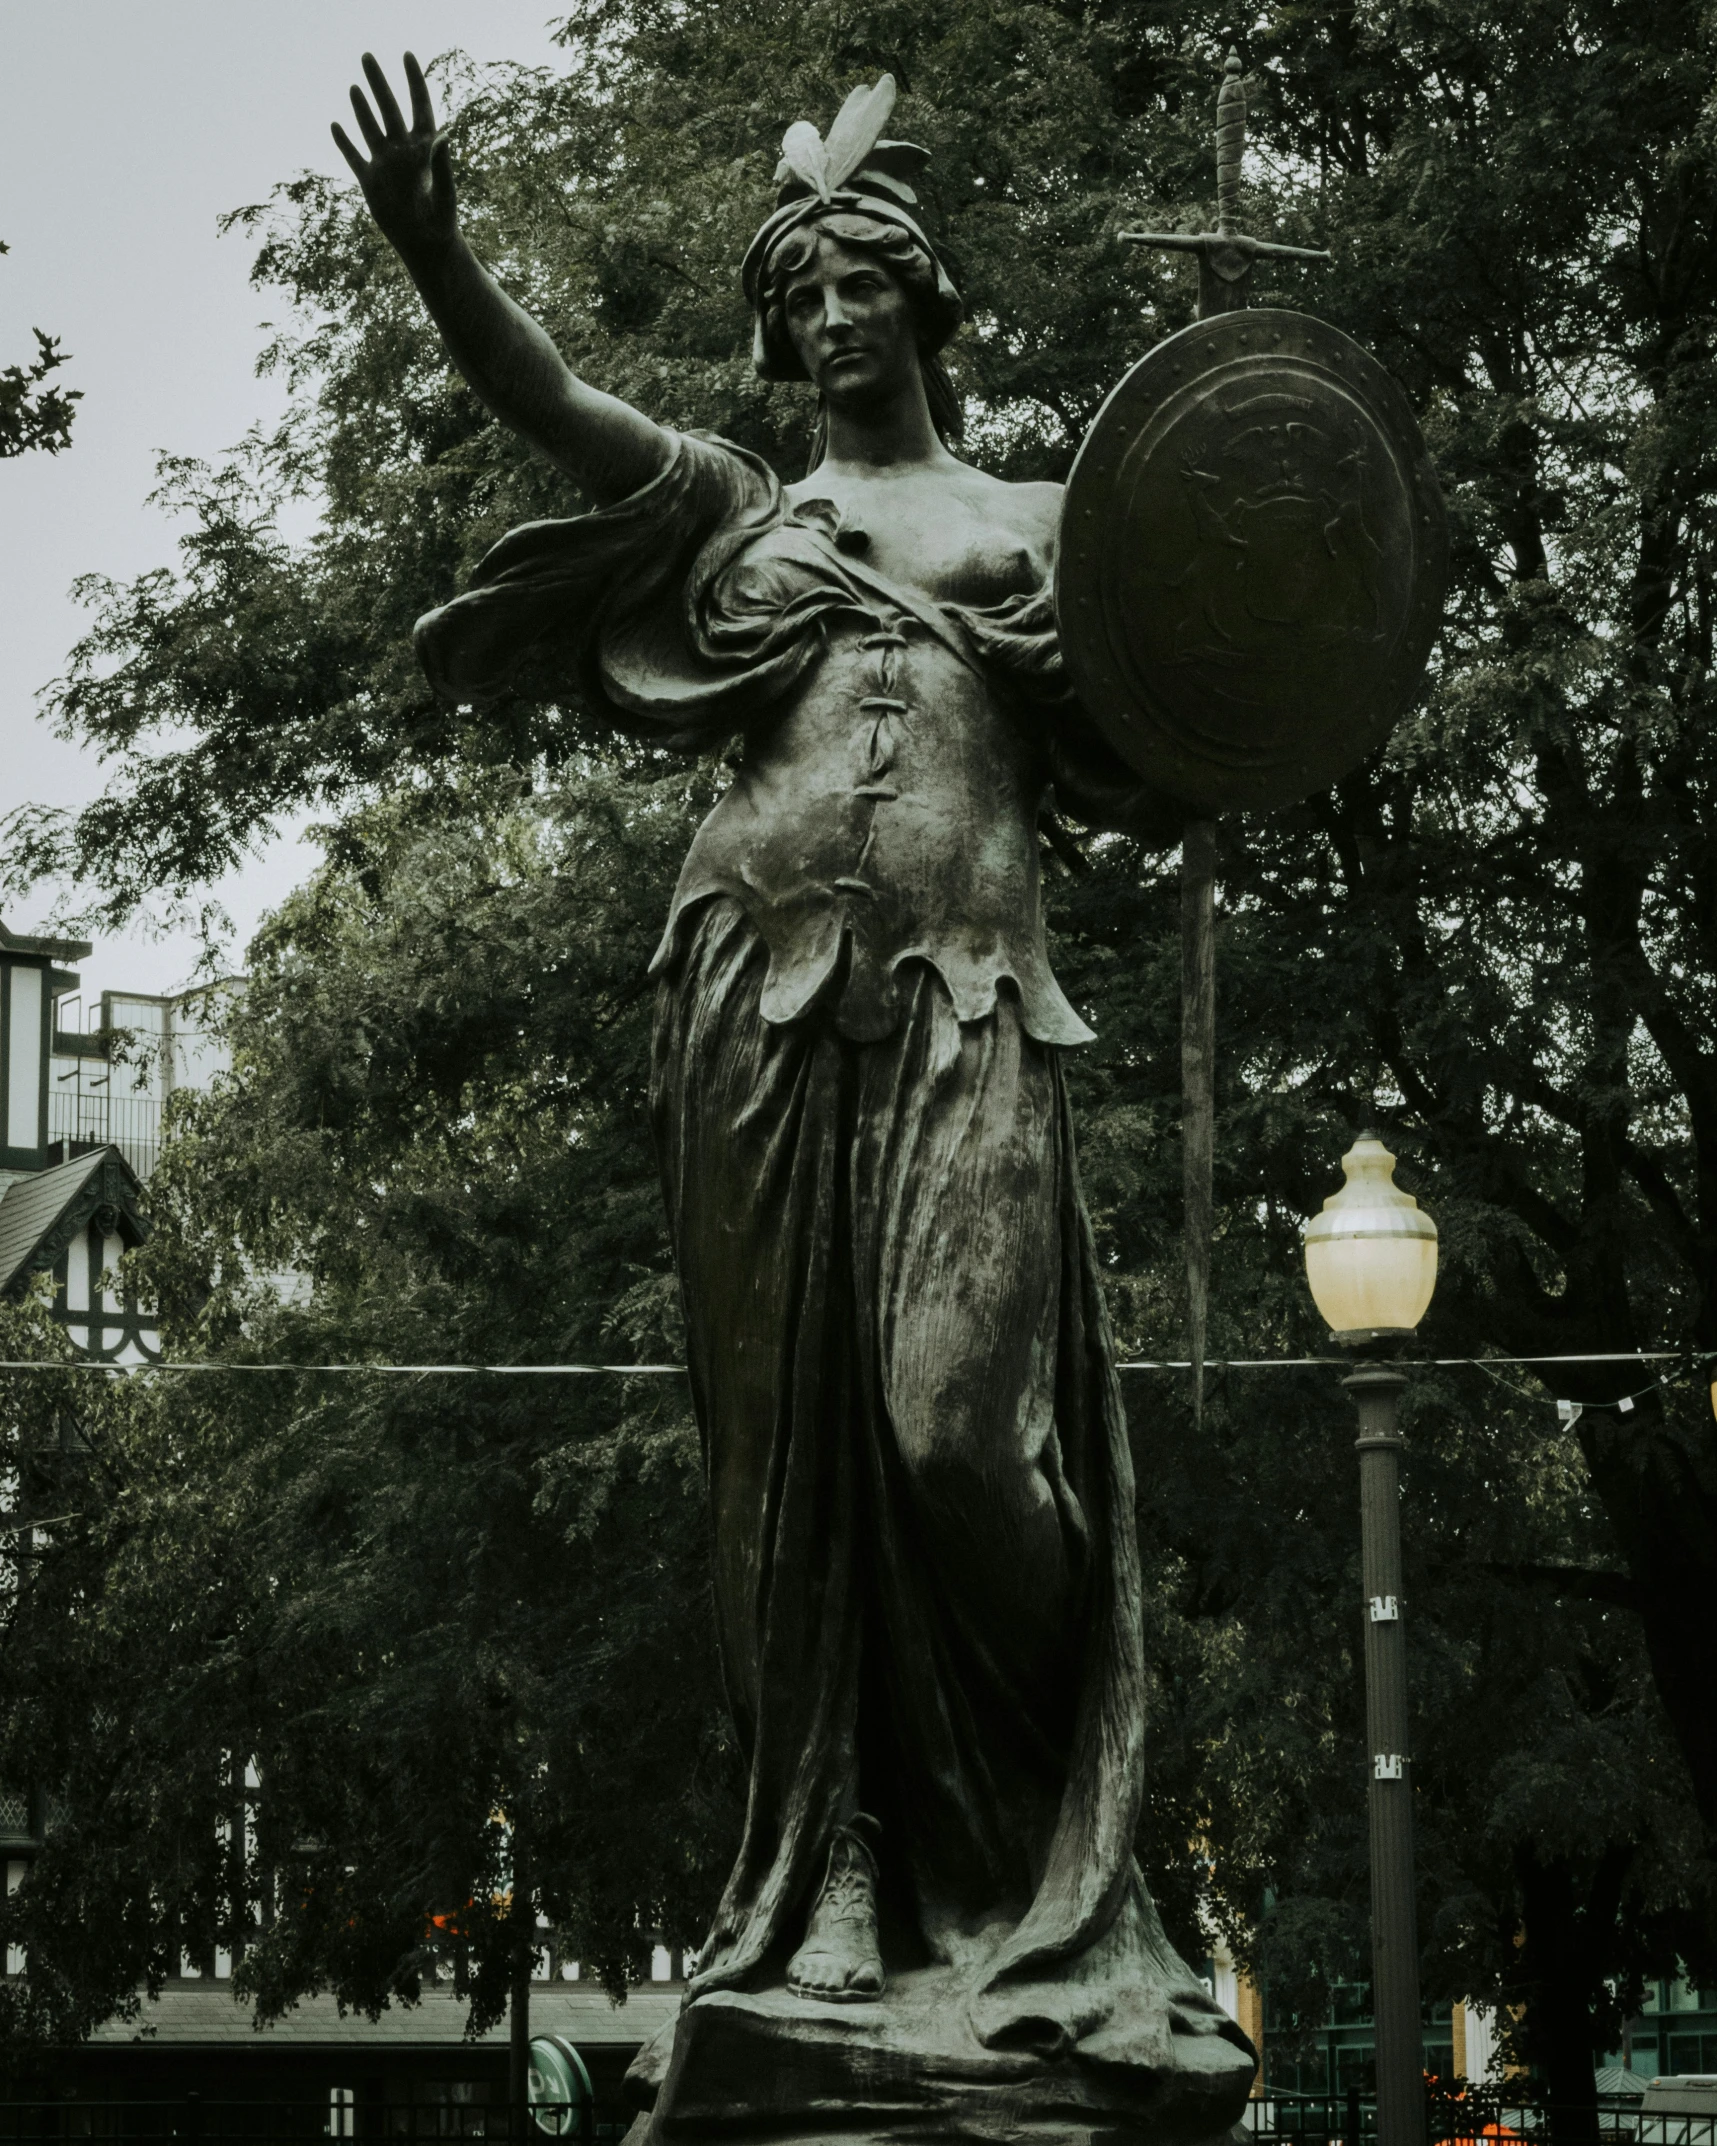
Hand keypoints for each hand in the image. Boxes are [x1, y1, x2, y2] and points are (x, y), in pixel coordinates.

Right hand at [332, 53, 456, 265]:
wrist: (426, 248)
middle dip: (378, 83)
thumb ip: (442, 162)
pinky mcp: (370, 182)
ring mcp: (385, 164)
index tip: (407, 55)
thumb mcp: (444, 192)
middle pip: (388, 109)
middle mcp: (403, 151)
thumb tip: (443, 134)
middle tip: (367, 56)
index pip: (419, 105)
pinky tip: (336, 126)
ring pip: (369, 128)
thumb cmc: (441, 222)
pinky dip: (344, 142)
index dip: (414, 80)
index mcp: (424, 149)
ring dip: (361, 107)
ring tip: (354, 86)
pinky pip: (354, 157)